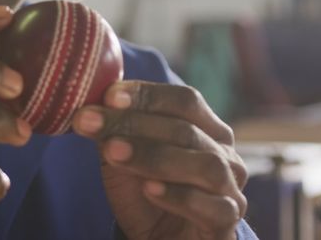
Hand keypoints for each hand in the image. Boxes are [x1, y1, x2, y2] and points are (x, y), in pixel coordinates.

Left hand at [73, 82, 247, 239]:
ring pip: (205, 165)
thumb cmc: (146, 194)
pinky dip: (179, 195)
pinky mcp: (226, 224)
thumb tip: (91, 104)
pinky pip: (212, 207)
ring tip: (113, 152)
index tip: (109, 96)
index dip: (148, 95)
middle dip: (135, 123)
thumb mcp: (125, 159)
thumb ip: (115, 131)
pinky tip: (149, 189)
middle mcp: (225, 155)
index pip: (185, 101)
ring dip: (155, 156)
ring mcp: (230, 190)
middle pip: (187, 130)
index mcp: (207, 129)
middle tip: (91, 121)